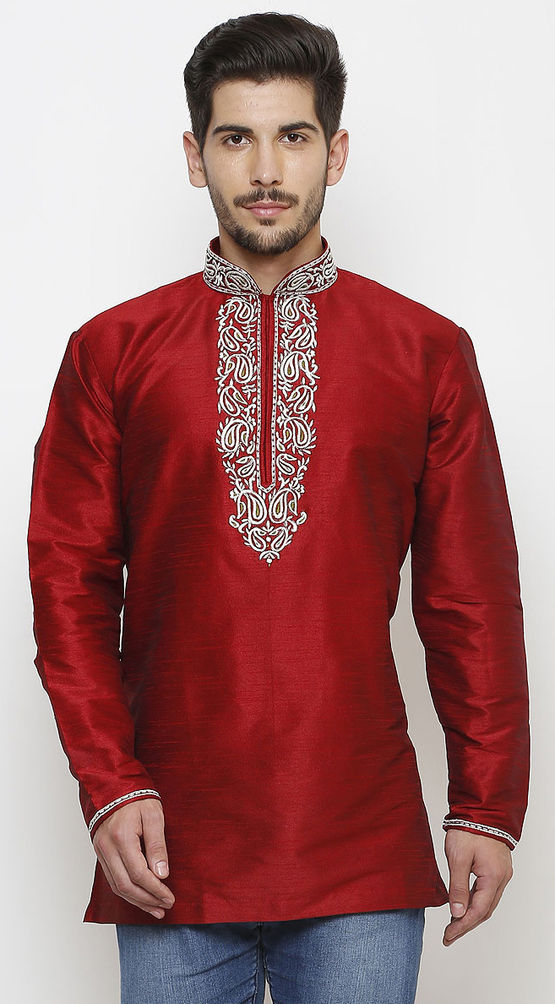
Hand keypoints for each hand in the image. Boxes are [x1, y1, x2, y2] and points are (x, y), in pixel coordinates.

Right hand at [92, 797, 174, 918]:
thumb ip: (157, 845)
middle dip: (147, 900)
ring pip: (117, 886)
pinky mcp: (101, 853)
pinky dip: (126, 892)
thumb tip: (162, 874)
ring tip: (155, 909)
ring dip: (136, 901)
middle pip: (126, 885)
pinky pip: (112, 879)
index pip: (139, 874)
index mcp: (121, 837)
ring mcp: (101, 851)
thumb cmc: (137, 798)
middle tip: (164, 907)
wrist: (114, 787)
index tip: (170, 898)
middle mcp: (107, 848)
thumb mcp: (153, 816)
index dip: (155, 890)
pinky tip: (139, 897)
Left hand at [443, 828, 512, 945]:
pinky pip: (487, 892)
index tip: (448, 936)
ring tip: (453, 924)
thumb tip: (456, 913)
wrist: (481, 809)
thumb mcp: (458, 858)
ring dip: (471, 914)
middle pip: (485, 911)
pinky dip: (475, 902)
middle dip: (466, 925)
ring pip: (487, 903)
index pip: (478, 911)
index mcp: (493, 877)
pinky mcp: (497, 868)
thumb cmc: (468, 830)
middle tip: (449, 935)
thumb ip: (457, 886)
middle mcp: (501, 878)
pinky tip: (463, 905)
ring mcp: (501, 873)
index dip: (462, 926)